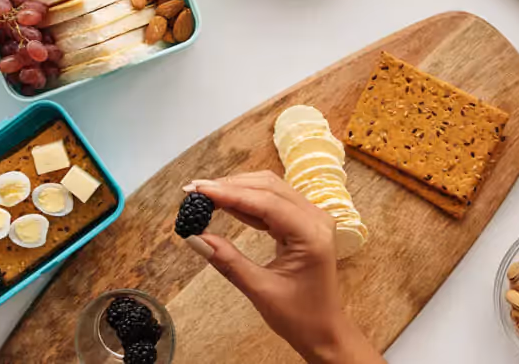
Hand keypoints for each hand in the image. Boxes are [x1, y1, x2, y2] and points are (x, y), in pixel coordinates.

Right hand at [182, 171, 385, 363]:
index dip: (228, 193)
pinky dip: (246, 202)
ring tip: (203, 195)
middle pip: (267, 187)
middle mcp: (316, 219)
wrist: (324, 332)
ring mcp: (312, 219)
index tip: (197, 190)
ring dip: (236, 190)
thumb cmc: (300, 317)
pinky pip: (272, 203)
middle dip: (229, 186)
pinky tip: (223, 204)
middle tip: (194, 191)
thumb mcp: (260, 290)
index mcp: (311, 234)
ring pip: (269, 190)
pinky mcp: (303, 224)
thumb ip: (227, 260)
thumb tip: (195, 237)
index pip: (264, 202)